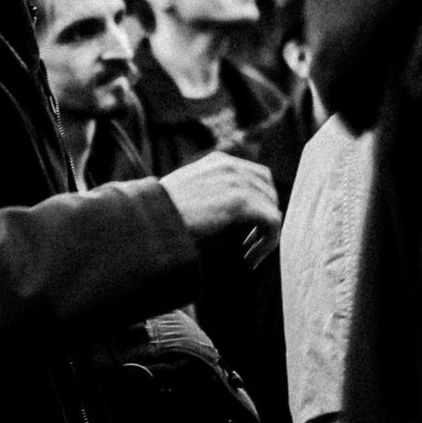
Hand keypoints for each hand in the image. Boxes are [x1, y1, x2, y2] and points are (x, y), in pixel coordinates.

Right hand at [159, 150, 280, 264]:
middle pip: (269, 191)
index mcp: (218, 162)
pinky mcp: (241, 202)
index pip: (256, 176)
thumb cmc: (158, 216)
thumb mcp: (184, 195)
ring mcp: (237, 182)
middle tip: (249, 244)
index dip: (258, 203)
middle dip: (264, 218)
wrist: (148, 220)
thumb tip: (217, 212)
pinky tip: (250, 260)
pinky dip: (267, 244)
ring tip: (249, 256)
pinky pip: (272, 222)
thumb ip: (206, 194)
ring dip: (265, 235)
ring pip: (272, 209)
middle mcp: (231, 166)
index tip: (245, 230)